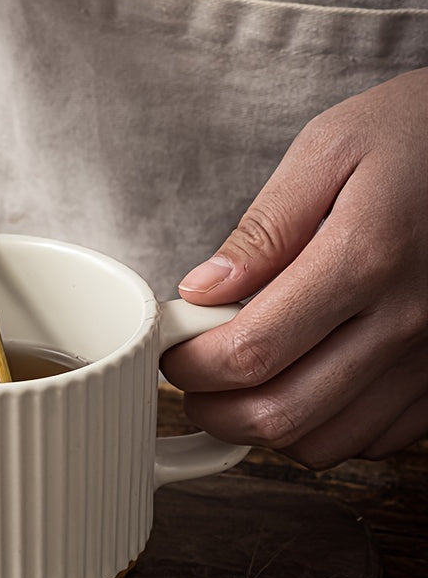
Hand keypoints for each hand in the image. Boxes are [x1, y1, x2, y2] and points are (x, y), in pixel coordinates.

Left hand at [162, 67, 427, 469]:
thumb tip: (203, 291)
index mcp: (363, 259)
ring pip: (324, 441)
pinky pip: (374, 440)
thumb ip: (263, 229)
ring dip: (264, 427)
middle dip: (214, 411)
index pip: (251, 351)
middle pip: (281, 414)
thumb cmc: (416, 136)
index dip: (194, 365)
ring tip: (241, 386)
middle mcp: (403, 322)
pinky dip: (322, 428)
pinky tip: (304, 385)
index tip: (174, 351)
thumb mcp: (329, 150)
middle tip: (193, 383)